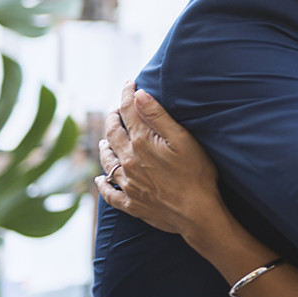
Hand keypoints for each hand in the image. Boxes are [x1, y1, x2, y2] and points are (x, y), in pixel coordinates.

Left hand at [96, 81, 220, 237]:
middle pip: (113, 134)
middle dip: (112, 117)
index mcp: (141, 143)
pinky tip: (100, 180)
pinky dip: (102, 185)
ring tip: (105, 140)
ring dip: (104, 147)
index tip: (129, 83)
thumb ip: (158, 116)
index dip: (128, 94)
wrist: (197, 213)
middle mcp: (128, 161)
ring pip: (107, 161)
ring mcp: (128, 184)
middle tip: (115, 109)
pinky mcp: (131, 204)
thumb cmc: (196, 174)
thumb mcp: (182, 139)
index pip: (129, 111)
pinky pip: (109, 194)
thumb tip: (139, 96)